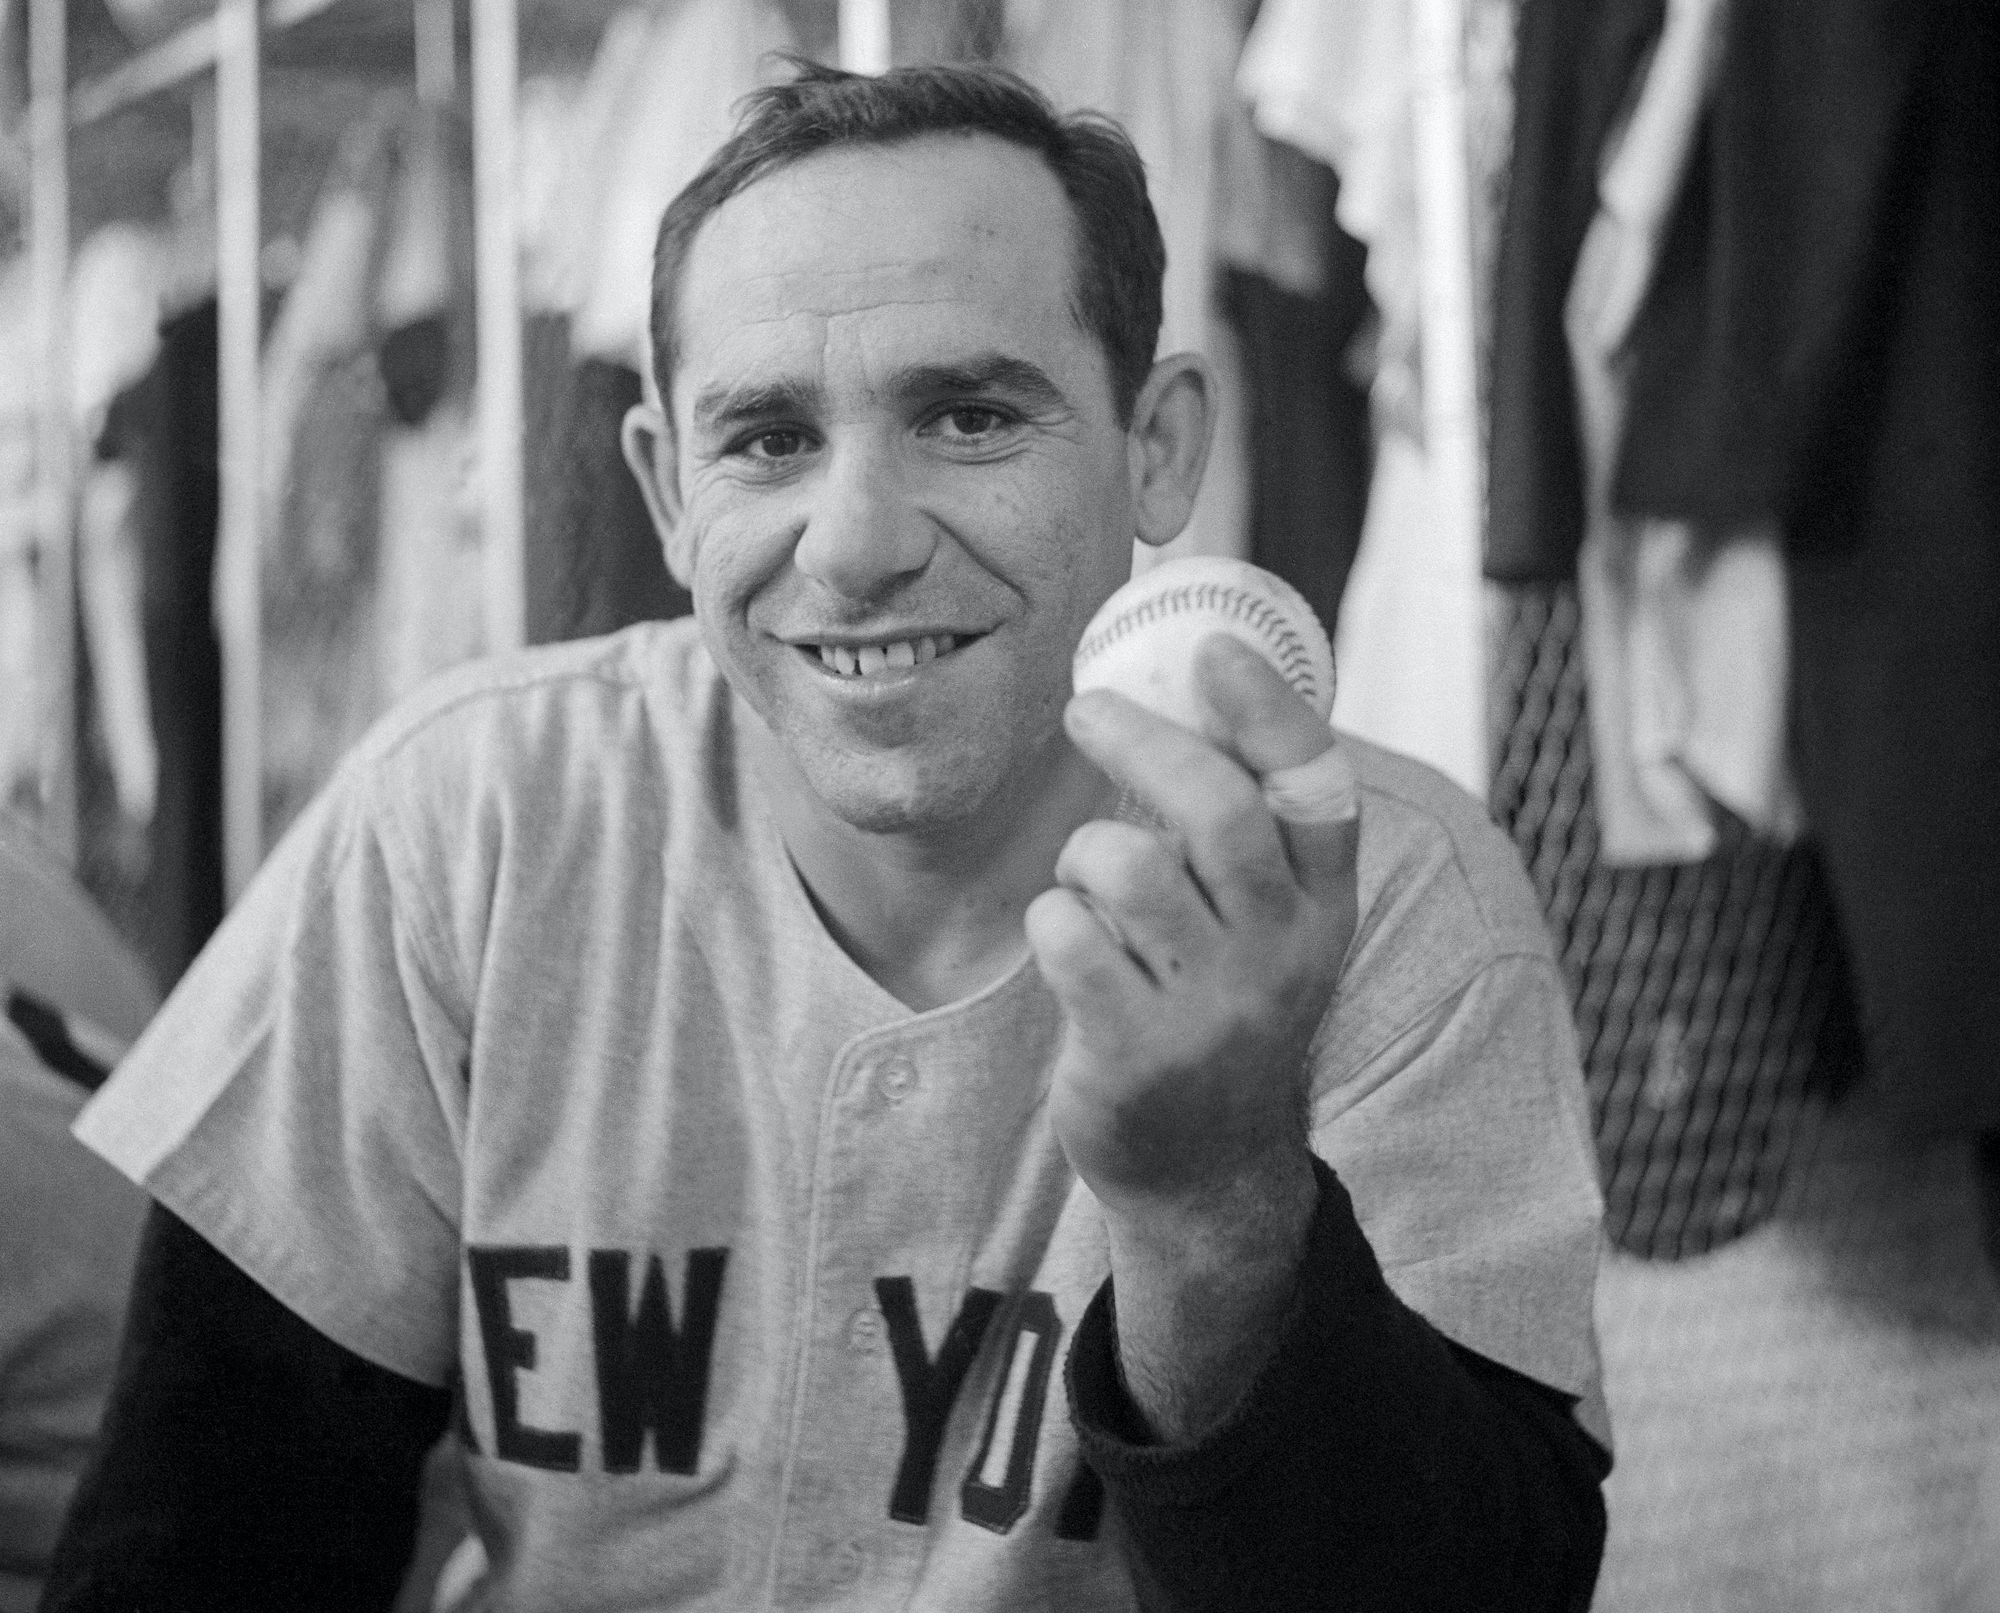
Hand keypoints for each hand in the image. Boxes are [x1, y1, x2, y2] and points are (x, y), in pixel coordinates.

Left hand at [1026, 633, 1359, 1227]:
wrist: (1208, 1170)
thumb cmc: (1218, 1006)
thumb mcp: (1264, 924)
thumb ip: (1241, 830)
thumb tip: (1185, 687)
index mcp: (1322, 907)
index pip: (1315, 789)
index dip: (1267, 709)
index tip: (1214, 648)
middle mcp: (1282, 953)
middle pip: (1215, 810)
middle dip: (1139, 739)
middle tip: (1086, 711)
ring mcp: (1212, 1008)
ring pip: (1126, 865)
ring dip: (1086, 852)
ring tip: (1090, 882)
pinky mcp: (1135, 1051)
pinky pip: (1066, 935)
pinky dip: (1051, 919)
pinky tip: (1070, 945)